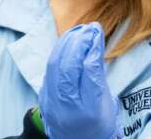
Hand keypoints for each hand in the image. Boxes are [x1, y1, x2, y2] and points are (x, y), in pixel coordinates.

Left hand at [38, 22, 119, 138]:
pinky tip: (67, 43)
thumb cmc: (98, 122)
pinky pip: (49, 71)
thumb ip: (99, 75)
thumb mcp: (107, 101)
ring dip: (66, 44)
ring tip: (78, 31)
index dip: (92, 49)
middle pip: (69, 67)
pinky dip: (58, 53)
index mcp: (90, 109)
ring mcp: (53, 103)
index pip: (89, 73)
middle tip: (88, 28)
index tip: (97, 32)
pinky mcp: (44, 98)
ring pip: (56, 67)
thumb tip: (95, 45)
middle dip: (78, 43)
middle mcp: (68, 107)